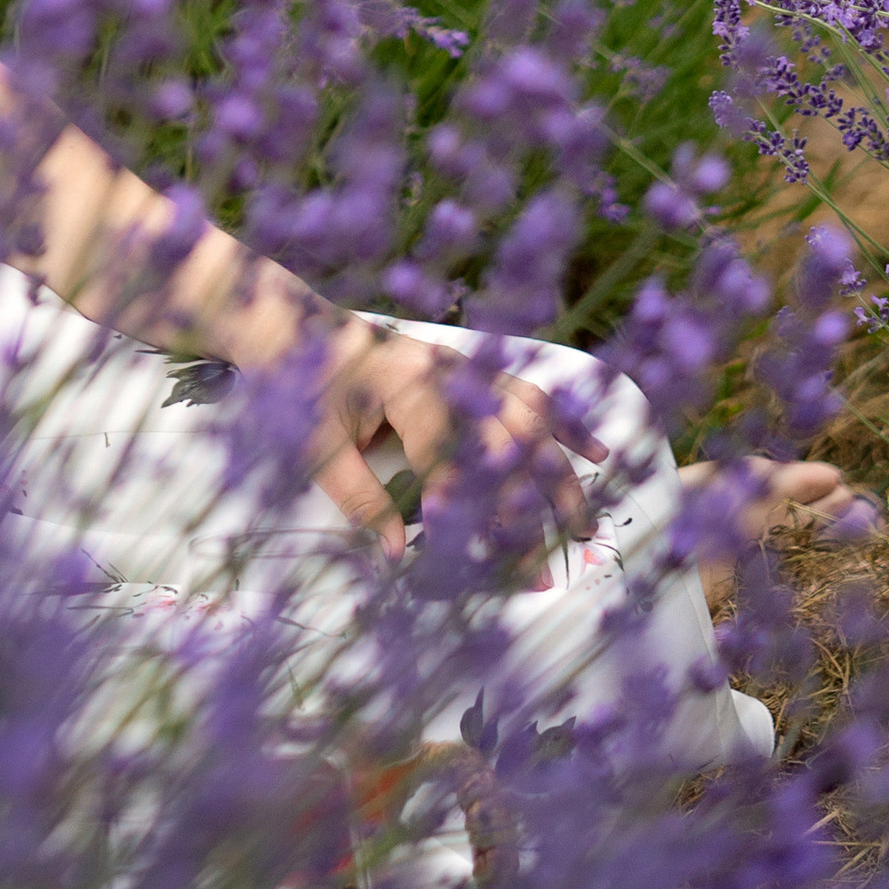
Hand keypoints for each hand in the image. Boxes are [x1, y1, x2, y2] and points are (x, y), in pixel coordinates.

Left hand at [309, 318, 595, 565]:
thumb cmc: (299, 380)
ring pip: (528, 418)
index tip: (465, 544)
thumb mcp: (314, 442)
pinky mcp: (468, 369)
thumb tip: (397, 553)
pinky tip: (597, 455)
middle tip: (536, 565)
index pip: (444, 446)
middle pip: (500, 440)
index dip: (457, 497)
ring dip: (557, 473)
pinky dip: (563, 424)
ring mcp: (461, 365)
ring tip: (582, 525)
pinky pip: (526, 394)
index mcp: (402, 377)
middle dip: (521, 507)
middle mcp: (444, 367)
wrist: (291, 322)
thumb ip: (357, 498)